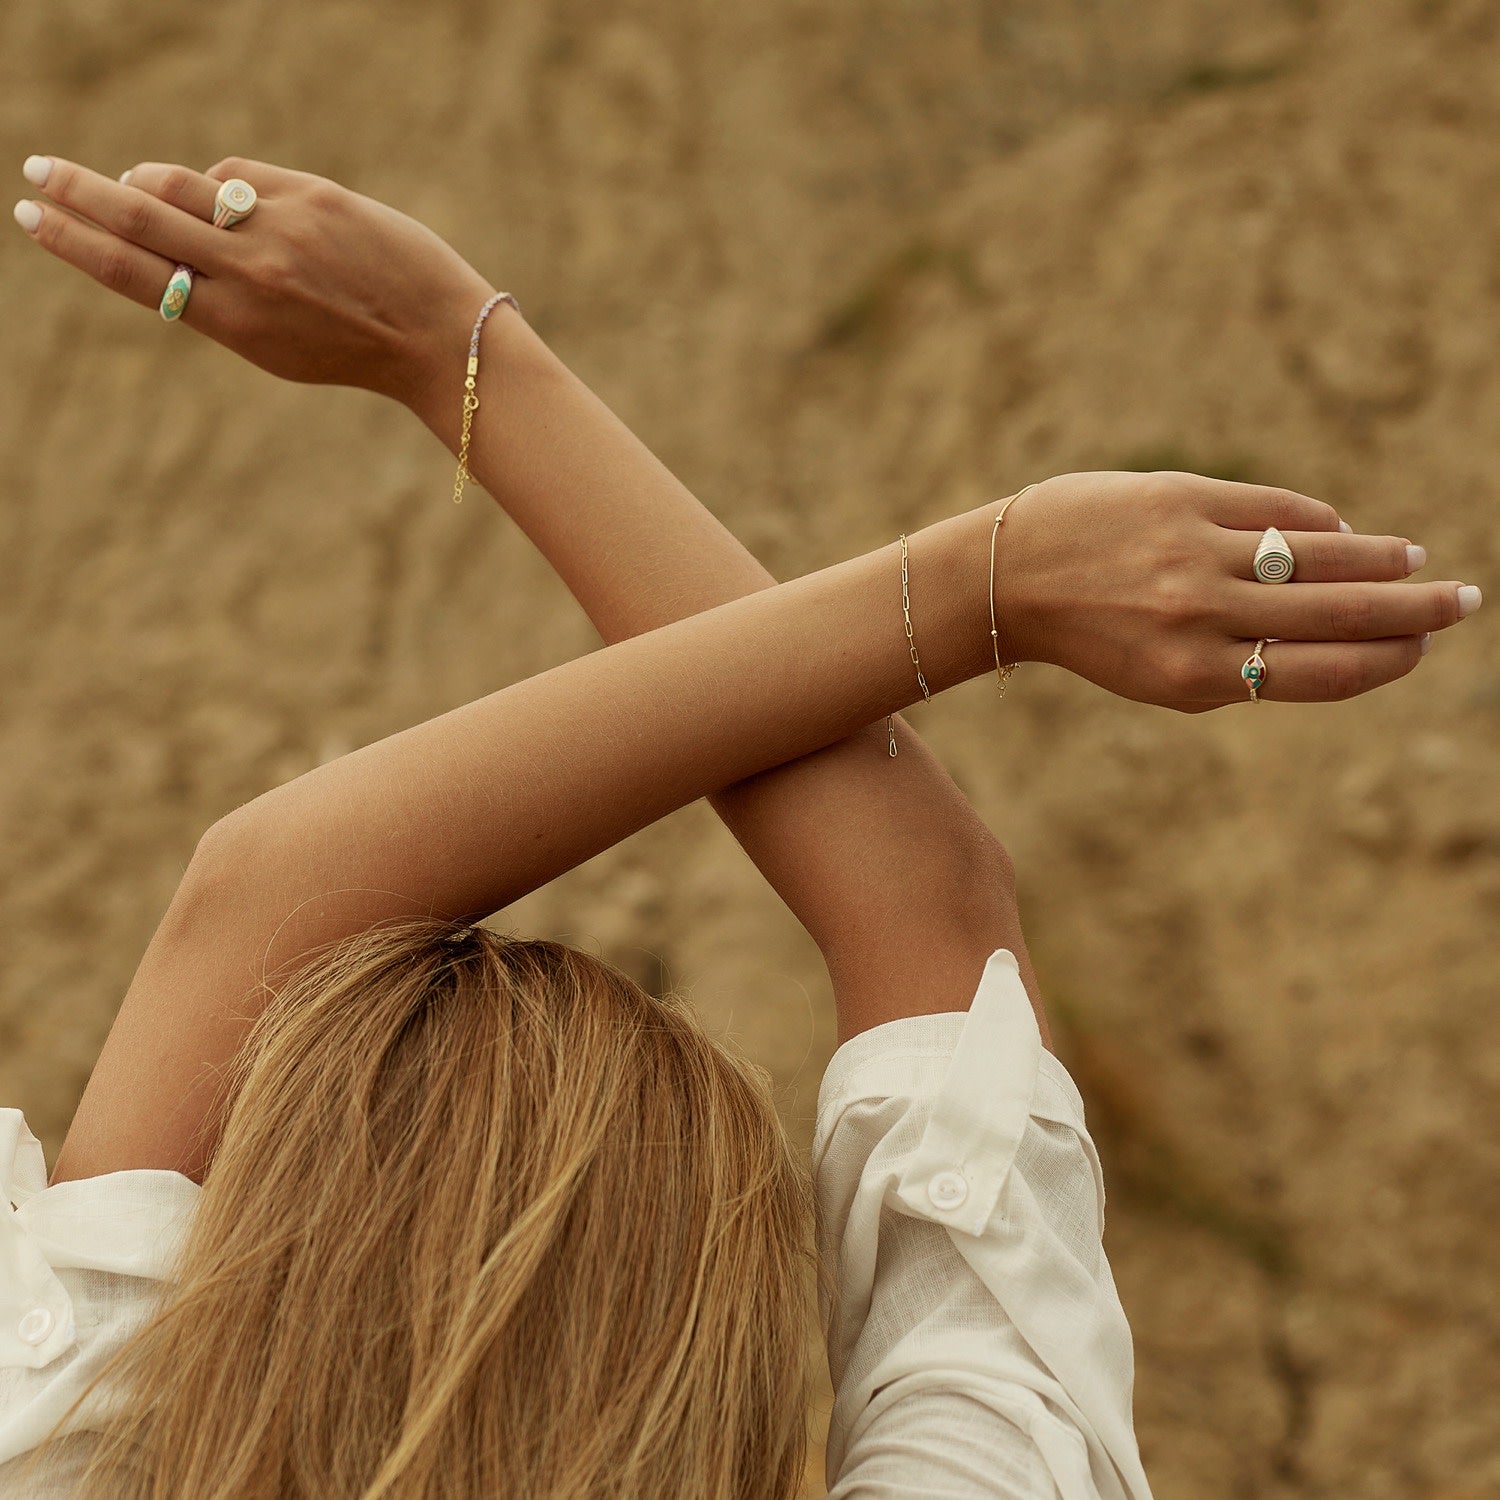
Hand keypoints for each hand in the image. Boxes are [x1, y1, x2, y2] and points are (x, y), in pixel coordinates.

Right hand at [13, 153, 496, 410]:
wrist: (437, 339)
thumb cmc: (351, 345)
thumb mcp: (275, 341)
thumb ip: (217, 289)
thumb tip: (157, 210)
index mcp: (234, 322)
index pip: (131, 273)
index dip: (73, 241)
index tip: (31, 215)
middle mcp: (250, 273)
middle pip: (139, 217)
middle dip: (77, 191)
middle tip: (35, 171)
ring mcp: (280, 230)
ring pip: (182, 185)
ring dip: (142, 181)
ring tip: (124, 186)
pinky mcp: (313, 196)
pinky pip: (238, 178)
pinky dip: (219, 187)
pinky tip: (222, 202)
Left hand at [992, 470, 1477, 710]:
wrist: (1014, 575)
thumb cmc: (1096, 633)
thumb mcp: (1161, 674)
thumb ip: (1243, 662)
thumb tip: (1339, 628)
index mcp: (1195, 678)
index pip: (1322, 673)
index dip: (1384, 662)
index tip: (1419, 650)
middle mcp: (1200, 619)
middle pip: (1338, 615)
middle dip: (1413, 612)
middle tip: (1462, 604)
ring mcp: (1192, 557)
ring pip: (1318, 557)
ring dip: (1381, 562)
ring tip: (1417, 565)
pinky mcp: (1181, 500)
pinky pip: (1274, 512)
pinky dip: (1318, 525)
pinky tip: (1343, 535)